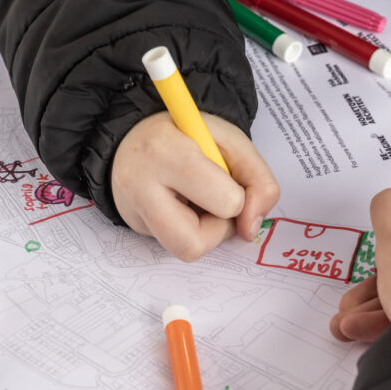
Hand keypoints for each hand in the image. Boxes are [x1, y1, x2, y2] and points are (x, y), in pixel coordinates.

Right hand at [112, 112, 279, 261]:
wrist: (137, 137)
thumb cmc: (187, 137)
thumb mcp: (232, 141)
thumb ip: (258, 181)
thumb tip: (250, 230)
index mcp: (168, 153)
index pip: (225, 202)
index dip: (238, 197)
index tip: (226, 177)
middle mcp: (141, 186)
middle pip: (196, 243)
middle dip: (219, 228)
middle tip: (213, 200)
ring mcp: (132, 210)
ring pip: (184, 251)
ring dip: (204, 234)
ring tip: (197, 205)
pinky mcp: (133, 226)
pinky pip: (173, 246)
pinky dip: (188, 232)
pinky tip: (181, 207)